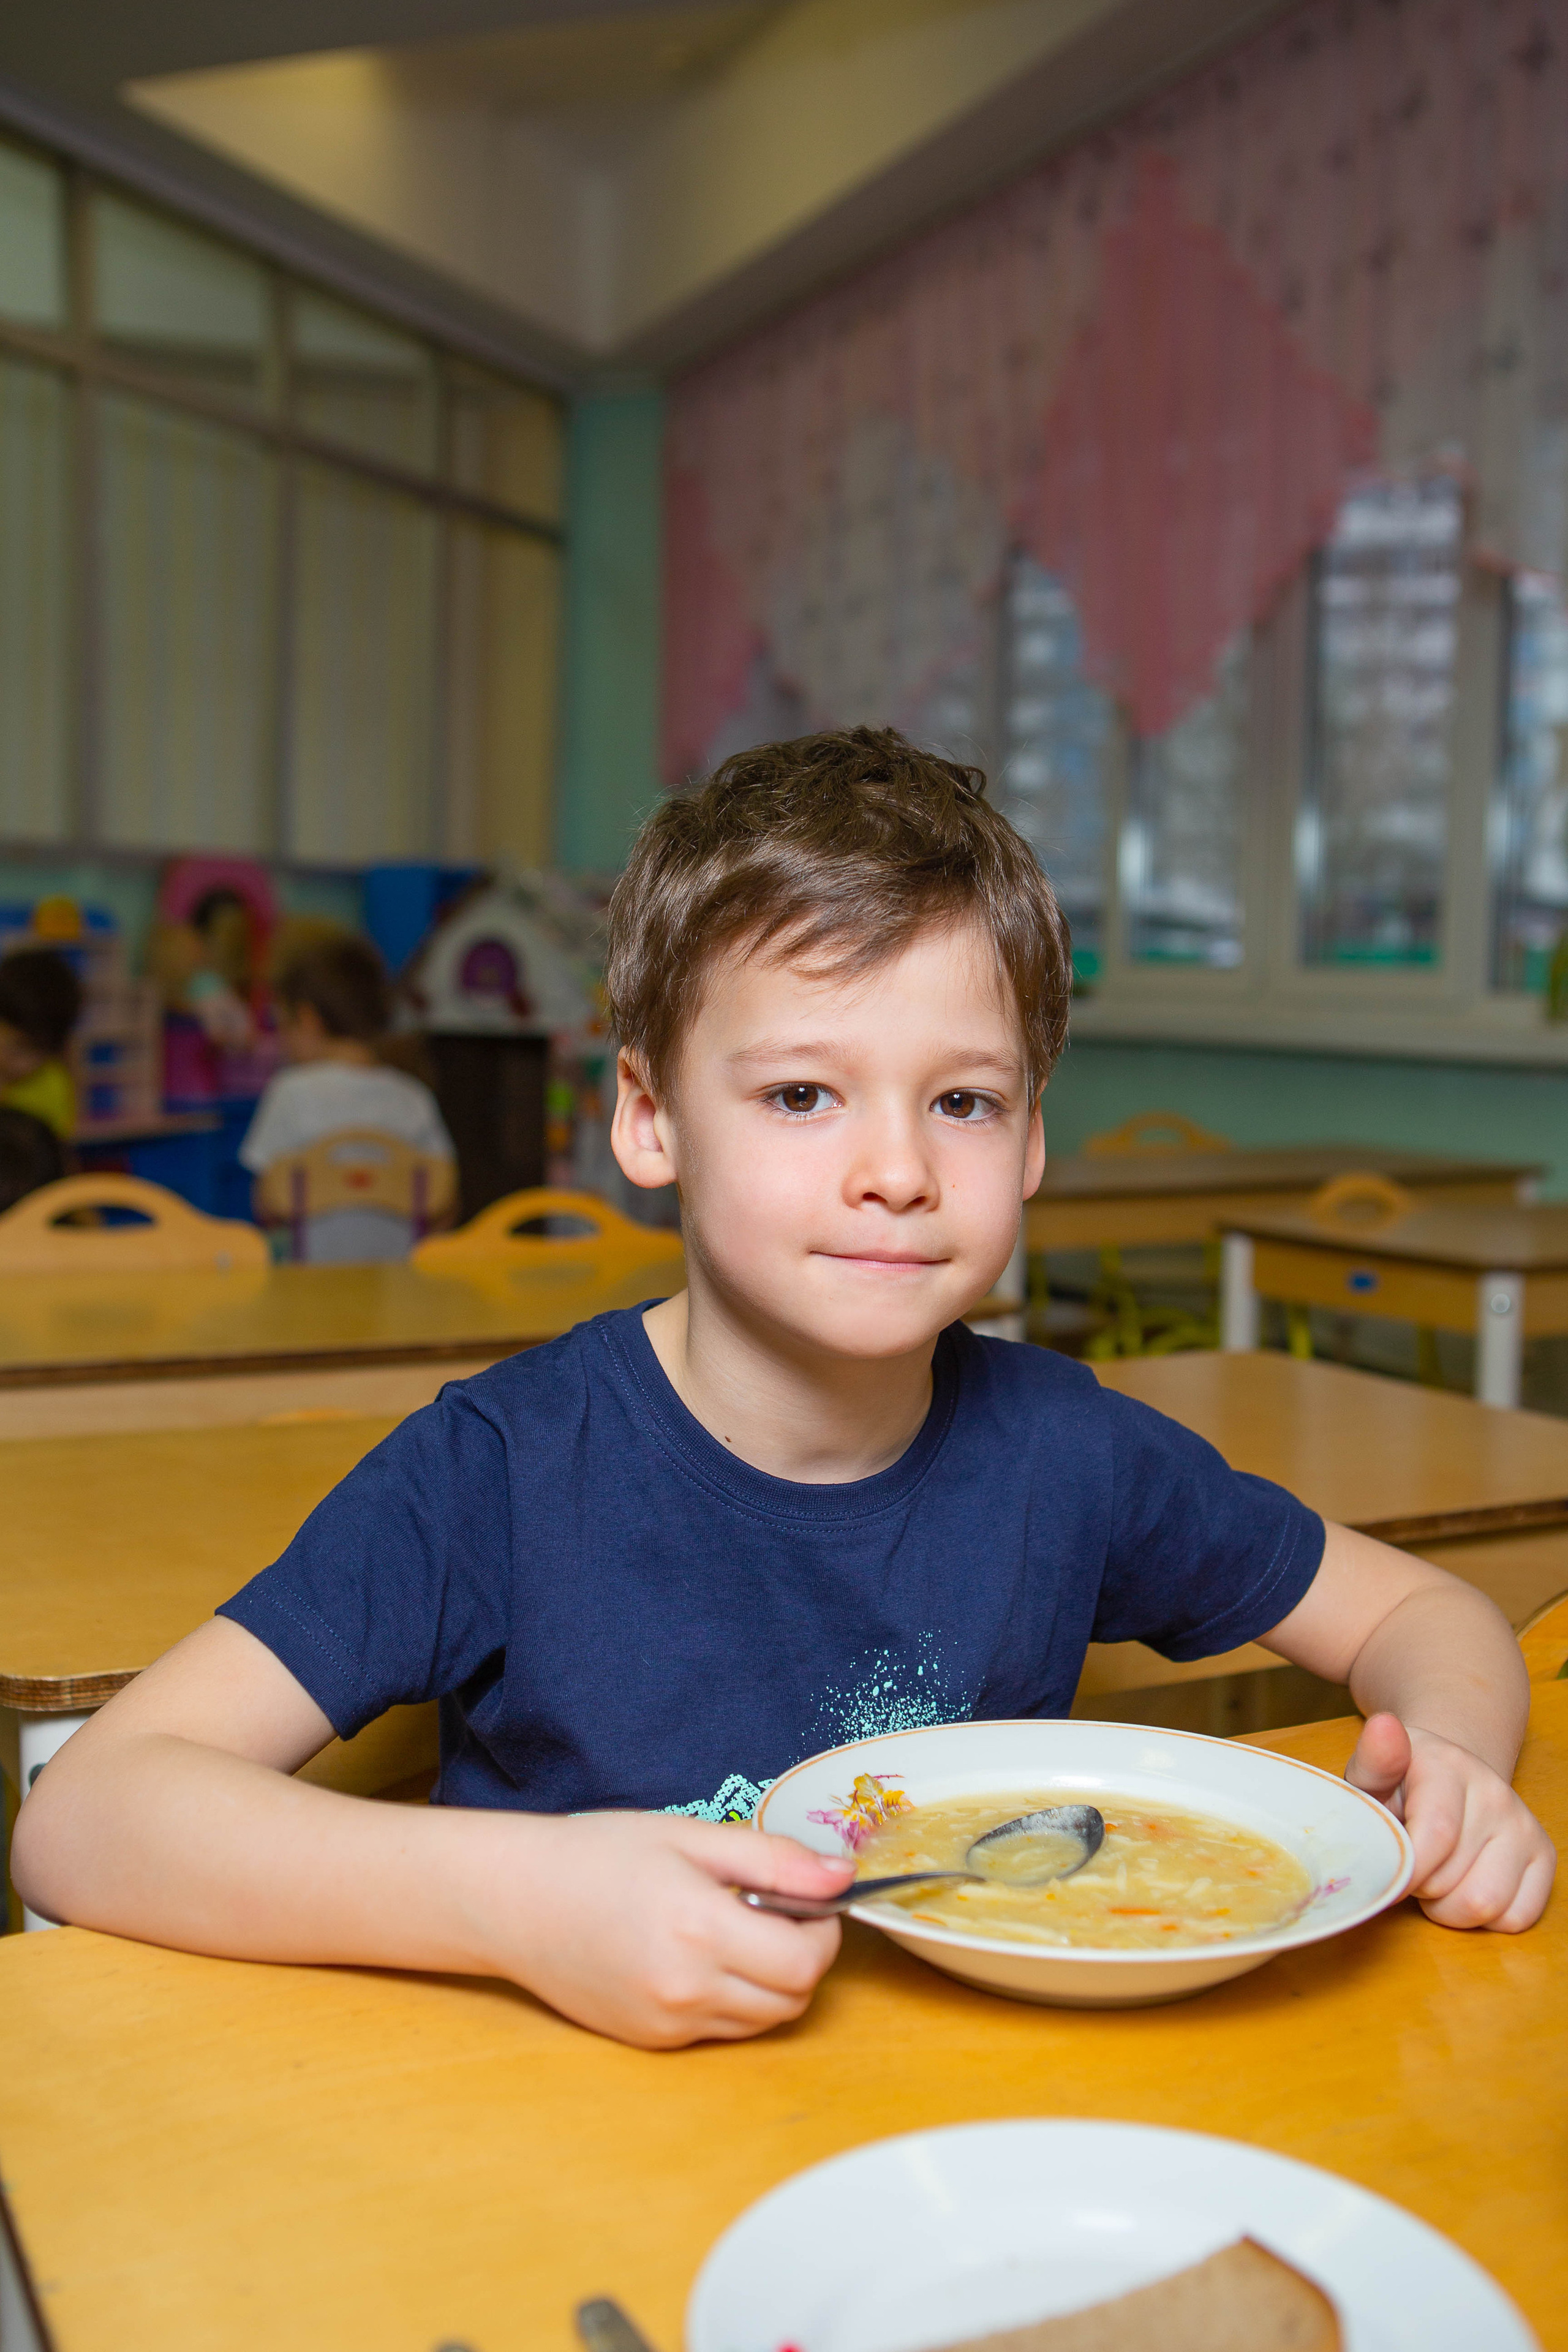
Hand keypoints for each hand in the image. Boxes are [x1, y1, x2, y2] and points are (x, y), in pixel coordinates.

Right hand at [458, 1810, 854, 2048]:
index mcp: (700, 1929)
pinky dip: (730, 2001)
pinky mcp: (651, 2041)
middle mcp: (686, 1989)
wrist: (515, 1900)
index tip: (808, 1902)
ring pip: (760, 2022)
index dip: (823, 1932)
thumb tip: (843, 1875)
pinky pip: (719, 2031)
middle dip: (802, 1960)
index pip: (804, 1962)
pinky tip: (699, 1958)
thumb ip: (773, 1858)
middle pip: (791, 2000)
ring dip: (771, 1985)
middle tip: (776, 1914)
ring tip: (735, 1933)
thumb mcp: (689, 1837)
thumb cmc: (597, 1855)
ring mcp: (667, 2023)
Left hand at [1346, 1712, 1554, 1931]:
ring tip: (1436, 1879)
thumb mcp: (1372, 1771)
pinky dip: (1485, 1918)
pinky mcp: (1545, 1855)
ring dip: (1450, 1909)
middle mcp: (1495, 1793)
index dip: (1406, 1873)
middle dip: (1422, 1890)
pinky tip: (1465, 1885)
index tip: (1386, 1877)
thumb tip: (1384, 1726)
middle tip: (1411, 1868)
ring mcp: (1524, 1825)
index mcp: (1448, 1768)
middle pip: (1455, 1883)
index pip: (1436, 1836)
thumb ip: (1373, 1760)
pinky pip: (1517, 1918)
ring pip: (1487, 1905)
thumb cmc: (1402, 1783)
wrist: (1450, 1773)